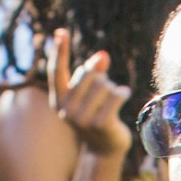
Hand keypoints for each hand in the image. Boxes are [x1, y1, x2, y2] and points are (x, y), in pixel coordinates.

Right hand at [41, 28, 129, 168]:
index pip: (57, 71)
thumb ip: (94, 72)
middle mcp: (66, 110)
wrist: (105, 148)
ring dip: (112, 88)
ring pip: (104, 83)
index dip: (59, 51)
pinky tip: (124, 96)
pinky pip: (116, 94)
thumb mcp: (91, 92)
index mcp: (59, 101)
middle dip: (100, 77)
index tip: (60, 32)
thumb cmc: (97, 114)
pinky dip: (123, 92)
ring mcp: (82, 119)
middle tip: (102, 94)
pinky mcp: (100, 124)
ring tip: (111, 102)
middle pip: (88, 74)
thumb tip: (103, 55)